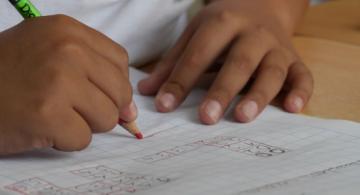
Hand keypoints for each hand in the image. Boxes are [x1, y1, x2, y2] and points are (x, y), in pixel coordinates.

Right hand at [0, 15, 134, 154]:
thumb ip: (95, 73)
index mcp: (68, 30)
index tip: (101, 95)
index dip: (114, 84)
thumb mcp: (50, 54)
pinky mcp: (47, 115)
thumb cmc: (8, 75)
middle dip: (102, 108)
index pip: (120, 62)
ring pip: (107, 117)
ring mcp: (58, 81)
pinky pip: (83, 139)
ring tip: (55, 115)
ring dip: (84, 124)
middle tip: (73, 108)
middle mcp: (66, 50)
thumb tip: (131, 111)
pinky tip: (43, 127)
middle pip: (120, 92)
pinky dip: (65, 140)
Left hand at [138, 0, 312, 123]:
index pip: (198, 54)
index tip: (164, 107)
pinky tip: (293, 108)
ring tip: (242, 117)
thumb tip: (146, 92)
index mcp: (222, 22)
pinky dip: (301, 92)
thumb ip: (172, 63)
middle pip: (238, 62)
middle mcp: (253, 33)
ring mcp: (277, 46)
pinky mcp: (295, 59)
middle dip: (222, 90)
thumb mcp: (195, 34)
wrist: (262, 4)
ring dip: (259, 94)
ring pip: (272, 71)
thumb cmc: (223, 25)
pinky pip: (303, 76)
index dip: (180, 81)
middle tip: (206, 118)